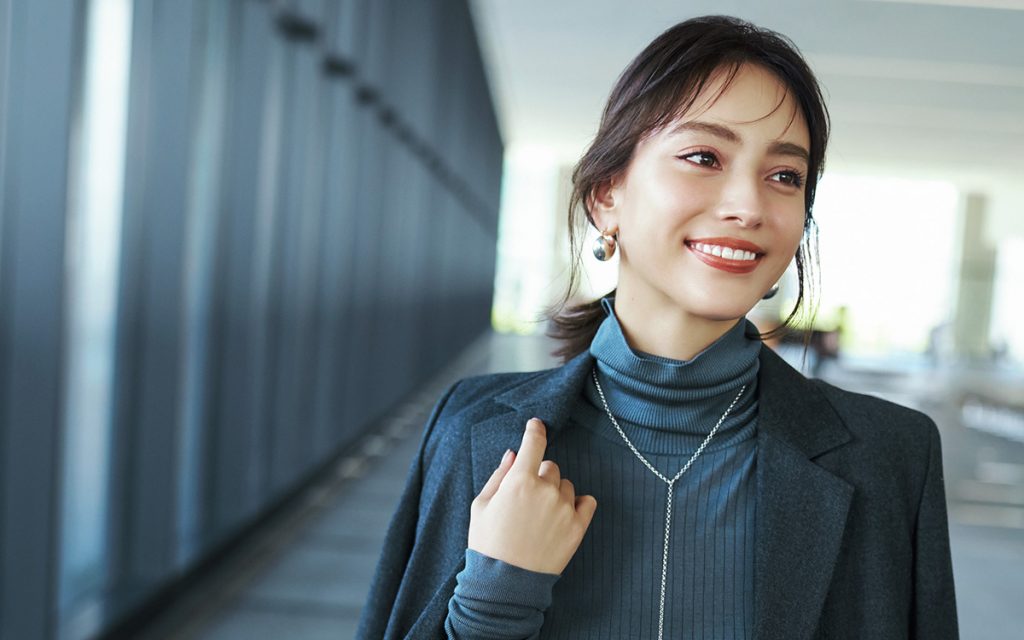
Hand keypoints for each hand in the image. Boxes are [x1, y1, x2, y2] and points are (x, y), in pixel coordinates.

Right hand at [467, 418, 597, 574]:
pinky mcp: (577, 528)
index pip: (534, 443)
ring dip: (556, 491)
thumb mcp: (481, 506)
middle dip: (540, 476)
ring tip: (540, 515)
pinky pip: (587, 501)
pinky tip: (564, 514)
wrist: (505, 584)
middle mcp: (545, 490)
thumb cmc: (487, 544)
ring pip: (567, 484)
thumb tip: (514, 454)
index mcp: (519, 481)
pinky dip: (578, 503)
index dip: (535, 430)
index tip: (536, 425)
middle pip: (551, 466)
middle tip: (527, 498)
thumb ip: (499, 475)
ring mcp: (564, 509)